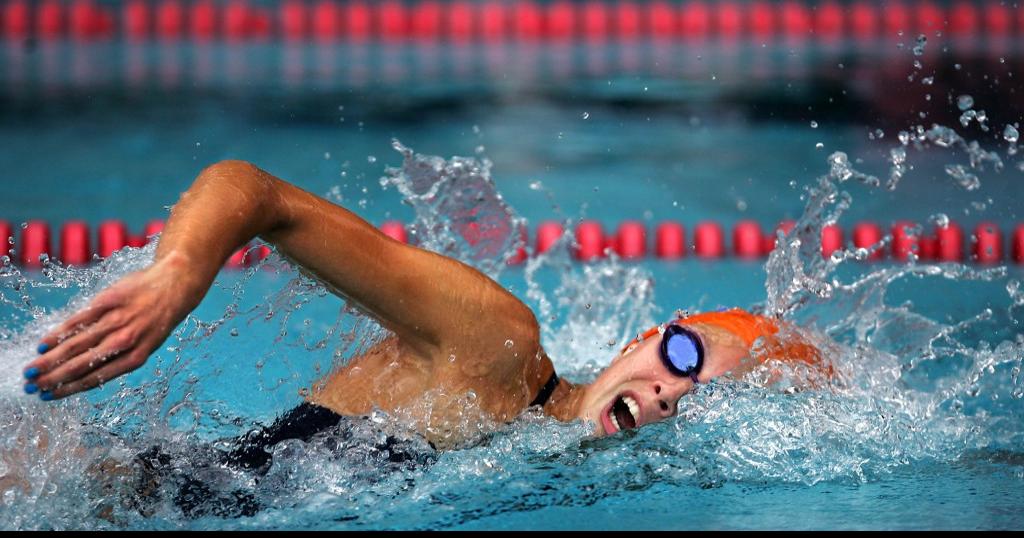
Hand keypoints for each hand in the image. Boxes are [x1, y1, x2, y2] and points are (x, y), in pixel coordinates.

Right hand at [22, 253, 198, 400]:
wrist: (174, 285)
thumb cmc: (156, 319)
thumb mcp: (146, 343)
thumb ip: (118, 357)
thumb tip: (84, 374)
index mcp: (136, 357)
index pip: (96, 378)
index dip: (69, 388)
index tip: (48, 396)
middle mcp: (126, 341)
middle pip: (81, 364)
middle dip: (53, 377)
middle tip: (30, 386)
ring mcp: (117, 320)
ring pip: (76, 344)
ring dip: (50, 359)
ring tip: (31, 368)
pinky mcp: (109, 300)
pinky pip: (79, 320)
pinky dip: (60, 333)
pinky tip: (44, 343)